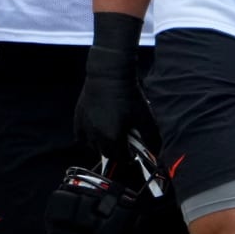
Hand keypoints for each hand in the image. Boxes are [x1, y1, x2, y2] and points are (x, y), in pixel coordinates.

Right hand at [75, 12, 146, 157]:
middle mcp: (96, 136)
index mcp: (113, 138)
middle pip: (106, 154)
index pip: (121, 158)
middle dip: (116, 152)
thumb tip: (156, 152)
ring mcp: (85, 127)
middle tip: (123, 143)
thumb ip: (152, 137)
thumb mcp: (146, 117)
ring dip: (102, 146)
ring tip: (110, 137)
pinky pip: (80, 137)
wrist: (109, 75)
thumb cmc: (129, 95)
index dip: (129, 156)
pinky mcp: (78, 118)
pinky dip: (88, 138)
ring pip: (92, 147)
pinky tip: (96, 132)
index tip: (133, 151)